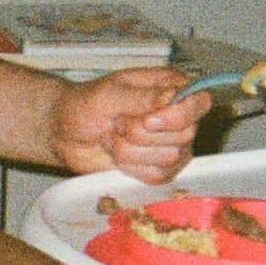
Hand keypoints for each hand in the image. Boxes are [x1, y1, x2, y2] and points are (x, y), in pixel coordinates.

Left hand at [53, 68, 206, 181]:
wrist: (65, 133)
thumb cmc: (86, 105)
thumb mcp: (109, 94)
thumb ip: (142, 97)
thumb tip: (173, 97)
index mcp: (170, 88)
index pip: (200, 102)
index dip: (178, 116)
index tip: (148, 119)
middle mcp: (176, 116)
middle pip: (185, 134)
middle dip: (142, 133)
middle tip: (117, 123)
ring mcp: (170, 144)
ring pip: (170, 158)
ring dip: (131, 151)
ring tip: (114, 138)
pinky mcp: (159, 168)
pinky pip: (158, 176)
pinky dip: (132, 168)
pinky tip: (117, 156)